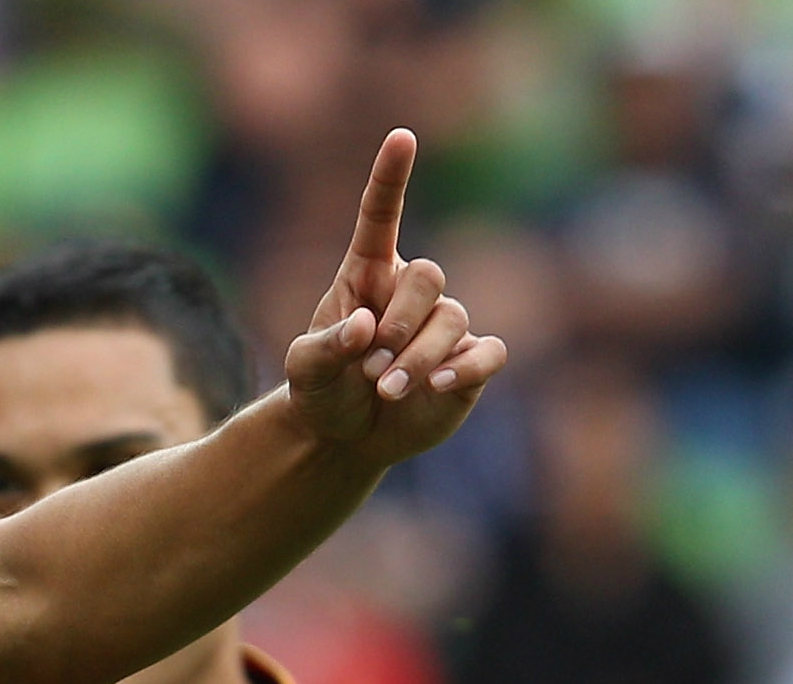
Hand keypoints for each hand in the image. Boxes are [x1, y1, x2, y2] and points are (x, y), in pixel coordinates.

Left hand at [283, 129, 508, 469]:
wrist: (345, 437)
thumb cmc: (321, 391)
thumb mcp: (304, 371)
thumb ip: (324, 347)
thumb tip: (363, 327)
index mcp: (366, 276)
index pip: (380, 217)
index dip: (390, 178)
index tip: (401, 137)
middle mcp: (409, 294)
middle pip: (428, 277)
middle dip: (400, 322)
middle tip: (370, 366)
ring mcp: (443, 326)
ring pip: (452, 319)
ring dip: (418, 358)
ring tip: (385, 389)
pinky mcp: (470, 362)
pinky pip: (488, 353)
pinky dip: (466, 368)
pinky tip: (436, 387)